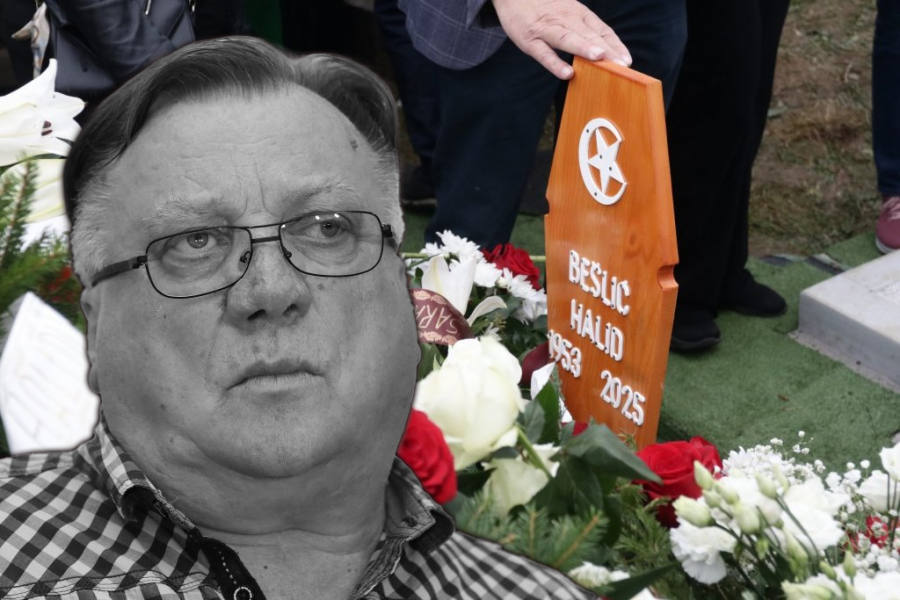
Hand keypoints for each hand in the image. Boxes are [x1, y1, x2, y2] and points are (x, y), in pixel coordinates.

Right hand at [491, 0, 631, 79]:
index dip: (614, 45)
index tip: (627, 60)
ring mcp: (546, 30)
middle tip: (621, 64)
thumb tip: (606, 53)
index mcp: (578, 15)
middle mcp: (565, 20)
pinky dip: (555, 63)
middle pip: (588, 35)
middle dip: (606, 49)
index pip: (601, 30)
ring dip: (584, 48)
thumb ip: (585, 31)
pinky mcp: (529, 40)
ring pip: (567, 39)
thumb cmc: (545, 9)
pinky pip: (543, 53)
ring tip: (599, 58)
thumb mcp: (568, 13)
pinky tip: (567, 74)